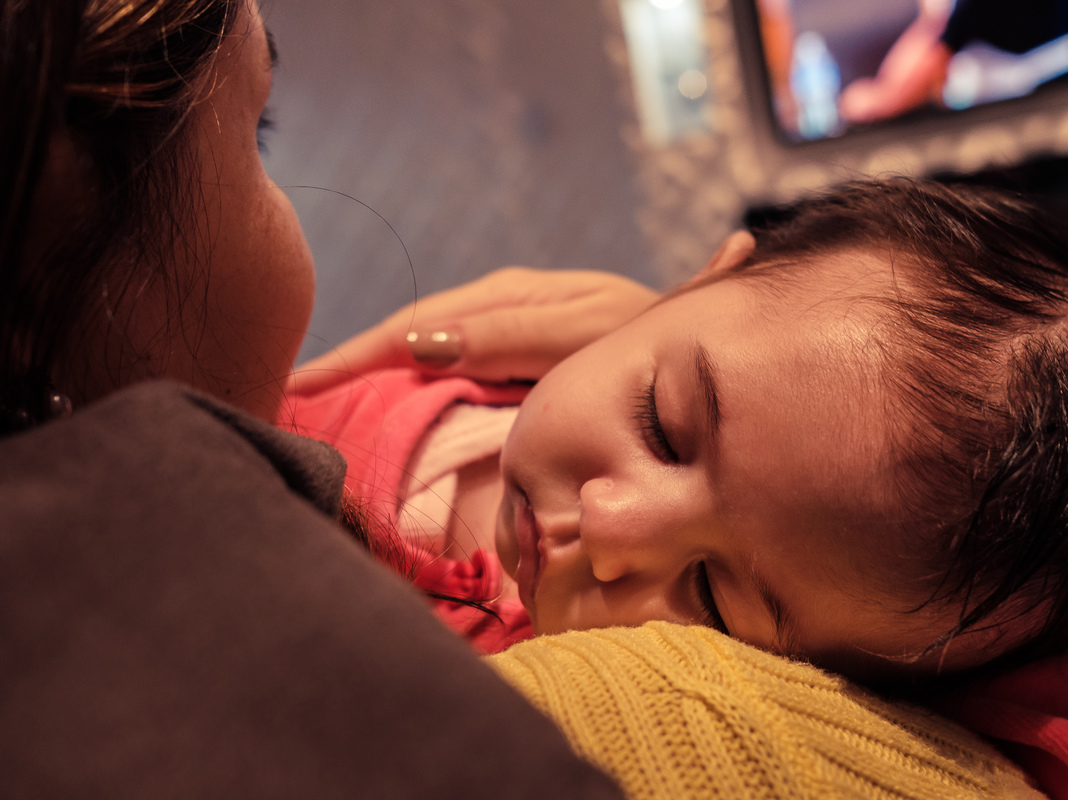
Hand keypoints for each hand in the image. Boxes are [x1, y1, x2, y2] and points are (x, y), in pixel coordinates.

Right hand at [289, 267, 660, 392]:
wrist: (695, 343)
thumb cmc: (645, 340)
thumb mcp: (580, 335)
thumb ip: (509, 336)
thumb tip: (419, 343)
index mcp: (504, 299)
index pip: (409, 330)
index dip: (352, 361)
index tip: (296, 392)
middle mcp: (494, 311)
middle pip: (403, 342)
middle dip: (347, 372)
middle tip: (286, 409)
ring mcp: (502, 335)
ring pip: (420, 359)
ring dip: (371, 386)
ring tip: (318, 417)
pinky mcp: (512, 361)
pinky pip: (448, 378)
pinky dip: (410, 396)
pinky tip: (381, 416)